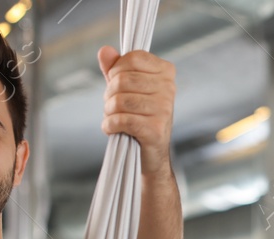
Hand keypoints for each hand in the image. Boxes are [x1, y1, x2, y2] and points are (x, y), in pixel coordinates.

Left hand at [98, 47, 175, 175]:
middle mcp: (169, 88)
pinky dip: (110, 125)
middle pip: (122, 79)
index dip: (116, 70)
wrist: (151, 153)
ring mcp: (164, 109)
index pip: (132, 58)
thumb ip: (115, 69)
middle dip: (109, 94)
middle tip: (112, 105)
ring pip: (120, 101)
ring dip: (109, 111)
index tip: (116, 84)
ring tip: (113, 117)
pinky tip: (112, 128)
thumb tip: (104, 51)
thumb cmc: (140, 116)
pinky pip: (122, 120)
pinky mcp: (155, 129)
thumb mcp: (127, 88)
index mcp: (165, 72)